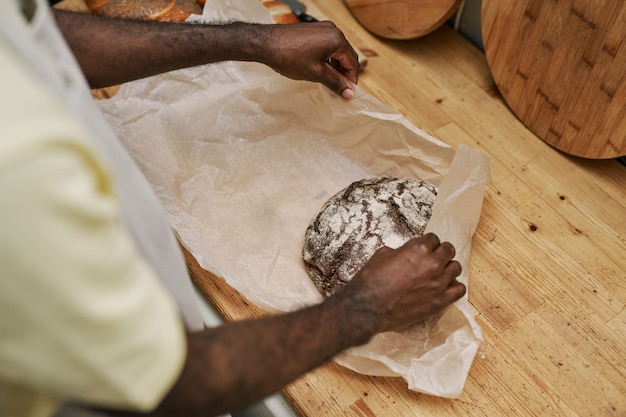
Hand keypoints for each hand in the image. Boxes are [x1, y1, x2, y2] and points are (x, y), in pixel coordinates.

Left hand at [258, 21, 358, 98]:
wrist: (266, 43)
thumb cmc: (289, 56)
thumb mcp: (316, 73)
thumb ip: (335, 82)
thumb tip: (349, 92)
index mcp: (336, 39)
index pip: (352, 62)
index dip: (351, 80)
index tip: (348, 93)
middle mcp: (332, 30)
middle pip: (345, 56)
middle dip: (343, 73)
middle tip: (339, 90)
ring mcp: (322, 29)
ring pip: (336, 51)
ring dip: (335, 67)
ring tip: (328, 82)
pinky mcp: (312, 31)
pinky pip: (326, 46)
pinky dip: (327, 59)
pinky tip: (320, 70)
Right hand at [343, 233, 465, 332]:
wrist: (367, 307)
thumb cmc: (370, 281)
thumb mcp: (382, 255)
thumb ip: (399, 252)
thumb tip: (403, 253)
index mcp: (418, 248)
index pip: (433, 238)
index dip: (428, 243)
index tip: (426, 248)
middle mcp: (432, 263)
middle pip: (448, 250)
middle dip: (441, 252)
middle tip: (434, 258)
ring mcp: (438, 283)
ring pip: (456, 268)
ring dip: (448, 268)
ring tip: (440, 273)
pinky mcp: (439, 302)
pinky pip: (459, 290)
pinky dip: (454, 287)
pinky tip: (446, 288)